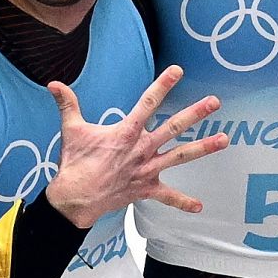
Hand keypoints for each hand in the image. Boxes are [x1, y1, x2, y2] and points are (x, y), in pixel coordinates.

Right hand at [43, 65, 227, 228]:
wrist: (74, 198)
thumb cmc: (74, 163)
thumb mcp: (72, 129)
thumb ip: (67, 104)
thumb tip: (53, 83)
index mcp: (126, 132)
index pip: (148, 103)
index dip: (163, 85)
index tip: (178, 70)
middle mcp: (141, 149)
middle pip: (173, 127)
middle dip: (195, 114)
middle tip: (214, 103)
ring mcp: (146, 169)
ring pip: (180, 156)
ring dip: (203, 148)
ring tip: (224, 140)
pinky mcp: (145, 188)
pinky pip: (167, 196)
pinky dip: (182, 202)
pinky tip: (199, 206)